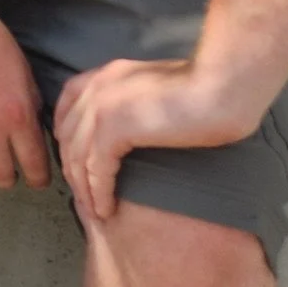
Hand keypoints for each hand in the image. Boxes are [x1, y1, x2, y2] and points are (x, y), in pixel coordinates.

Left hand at [53, 56, 261, 224]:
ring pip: (77, 157)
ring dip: (83, 188)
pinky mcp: (113, 129)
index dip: (67, 140)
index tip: (75, 164)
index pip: (67, 109)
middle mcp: (95, 88)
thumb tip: (134, 123)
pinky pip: (95, 169)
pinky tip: (105, 209)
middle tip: (83, 196)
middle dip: (72, 169)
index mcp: (104, 75)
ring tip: (94, 211)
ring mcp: (100, 107)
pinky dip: (98, 193)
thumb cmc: (204, 88)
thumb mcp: (156, 88)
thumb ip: (135, 100)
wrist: (220, 86)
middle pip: (67, 136)